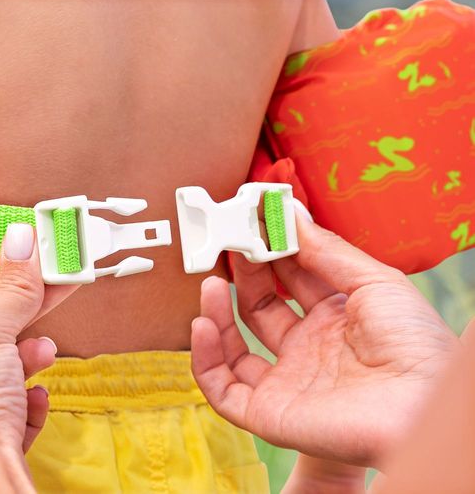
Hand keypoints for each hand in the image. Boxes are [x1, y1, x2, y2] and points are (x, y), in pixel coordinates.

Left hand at [0, 223, 77, 492]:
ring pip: (3, 370)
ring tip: (42, 353)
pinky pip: (15, 408)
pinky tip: (33, 400)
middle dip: (21, 312)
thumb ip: (10, 288)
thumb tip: (22, 239)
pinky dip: (28, 400)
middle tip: (59, 281)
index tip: (31, 254)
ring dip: (27, 358)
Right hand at [191, 216, 458, 466]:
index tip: (250, 223)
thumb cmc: (415, 345)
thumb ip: (325, 249)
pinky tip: (203, 324)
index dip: (269, 252)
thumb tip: (289, 211)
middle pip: (258, 308)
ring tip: (211, 283)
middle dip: (241, 275)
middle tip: (225, 245)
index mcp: (334, 319)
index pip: (288, 280)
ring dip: (216, 313)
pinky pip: (221, 389)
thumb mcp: (374, 281)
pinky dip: (204, 358)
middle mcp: (307, 350)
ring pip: (232, 349)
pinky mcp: (268, 413)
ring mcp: (286, 382)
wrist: (423, 407)